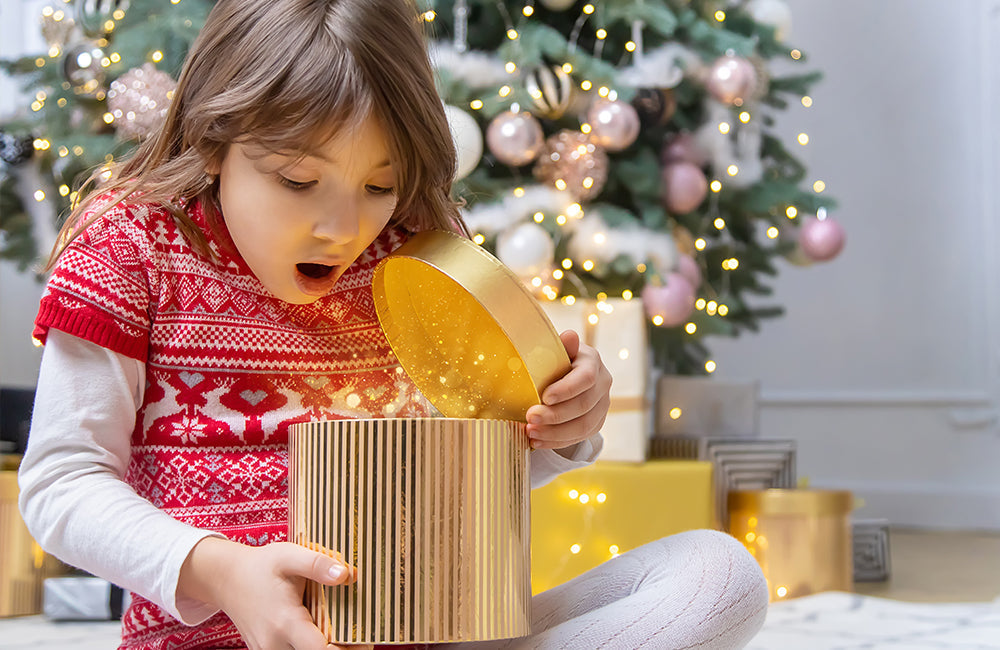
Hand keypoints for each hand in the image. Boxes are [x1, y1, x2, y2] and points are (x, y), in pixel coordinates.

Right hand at [178, 537, 370, 649]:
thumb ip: (317, 564)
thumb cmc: (260, 566)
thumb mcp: (288, 555)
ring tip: (345, 635)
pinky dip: (308, 646)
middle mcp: (275, 643)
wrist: (226, 578)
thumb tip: (346, 575)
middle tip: (360, 640)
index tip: (364, 641)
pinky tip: (324, 634)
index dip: (345, 649)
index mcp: (285, 622)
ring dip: (323, 648)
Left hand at [525, 330, 611, 451]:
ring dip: (555, 433)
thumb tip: (569, 336)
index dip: (567, 389)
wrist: (565, 374)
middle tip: (530, 418)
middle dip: (555, 415)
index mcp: (592, 362)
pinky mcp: (596, 423)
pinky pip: (579, 438)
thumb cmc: (554, 359)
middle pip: (584, 405)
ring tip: (530, 432)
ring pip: (583, 426)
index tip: (544, 397)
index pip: (586, 378)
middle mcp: (603, 384)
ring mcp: (602, 405)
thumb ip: (561, 346)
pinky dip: (557, 442)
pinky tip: (538, 441)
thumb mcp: (555, 350)